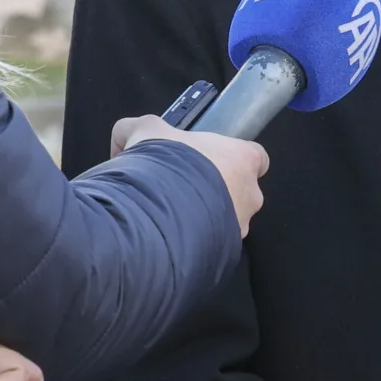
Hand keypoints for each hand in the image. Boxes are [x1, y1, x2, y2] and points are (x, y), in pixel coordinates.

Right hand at [110, 115, 267, 236]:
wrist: (154, 214)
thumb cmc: (164, 165)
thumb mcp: (142, 131)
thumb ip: (137, 129)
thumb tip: (125, 140)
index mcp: (244, 158)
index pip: (255, 157)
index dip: (232, 158)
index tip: (209, 161)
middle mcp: (252, 193)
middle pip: (241, 191)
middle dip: (215, 191)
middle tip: (181, 189)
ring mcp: (241, 225)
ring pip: (228, 220)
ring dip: (205, 217)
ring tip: (172, 215)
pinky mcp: (225, 251)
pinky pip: (213, 243)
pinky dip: (196, 239)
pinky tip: (170, 235)